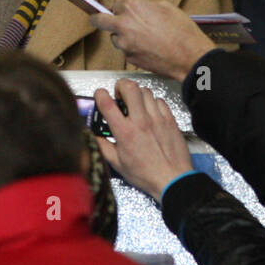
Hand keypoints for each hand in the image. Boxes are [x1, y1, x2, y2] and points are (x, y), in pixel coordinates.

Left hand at [89, 0, 215, 81]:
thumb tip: (140, 9)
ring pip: (115, 38)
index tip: (122, 10)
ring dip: (122, 37)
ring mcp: (124, 44)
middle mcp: (123, 24)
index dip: (121, 8)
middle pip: (99, 20)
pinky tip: (149, 49)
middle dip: (99, 19)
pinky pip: (126, 51)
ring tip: (143, 38)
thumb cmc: (182, 31)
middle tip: (100, 19)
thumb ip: (146, 6)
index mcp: (132, 7)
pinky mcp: (129, 58)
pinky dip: (133, 49)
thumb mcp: (166, 7)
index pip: (115, 4)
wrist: (189, 56)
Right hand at [93, 80, 192, 200]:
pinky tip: (150, 113)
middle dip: (121, 85)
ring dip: (137, 94)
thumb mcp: (117, 163)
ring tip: (135, 105)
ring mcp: (157, 118)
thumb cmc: (145, 174)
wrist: (172, 179)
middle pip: (129, 87)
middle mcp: (141, 121)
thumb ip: (102, 146)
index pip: (107, 103)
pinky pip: (159, 101)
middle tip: (120, 95)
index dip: (100, 94)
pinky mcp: (170, 120)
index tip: (100, 95)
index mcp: (124, 132)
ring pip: (145, 91)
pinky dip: (152, 103)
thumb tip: (92, 135)